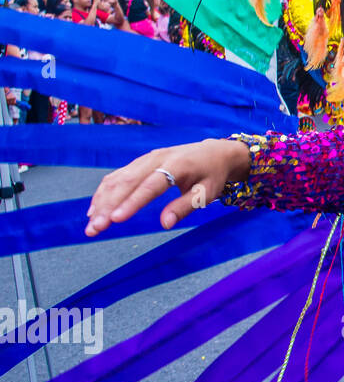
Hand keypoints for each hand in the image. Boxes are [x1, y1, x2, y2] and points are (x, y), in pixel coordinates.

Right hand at [85, 139, 251, 236]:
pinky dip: (104, 193)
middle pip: (127, 183)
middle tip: (94, 230)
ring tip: (91, 225)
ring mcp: (146, 159)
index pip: (150, 186)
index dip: (132, 203)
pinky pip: (117, 177)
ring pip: (117, 179)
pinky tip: (95, 210)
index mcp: (176, 165)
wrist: (214, 152)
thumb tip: (165, 224)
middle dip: (107, 207)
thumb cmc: (212, 175)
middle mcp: (156, 159)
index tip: (116, 220)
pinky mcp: (139, 163)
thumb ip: (185, 206)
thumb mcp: (207, 192)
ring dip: (101, 202)